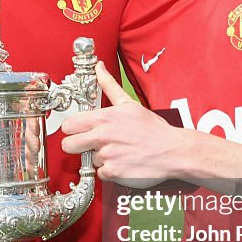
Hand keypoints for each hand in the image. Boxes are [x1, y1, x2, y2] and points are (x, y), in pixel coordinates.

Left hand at [61, 61, 181, 186]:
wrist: (173, 151)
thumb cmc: (152, 129)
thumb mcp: (129, 104)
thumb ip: (109, 85)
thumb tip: (99, 68)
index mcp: (104, 118)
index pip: (68, 125)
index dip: (71, 129)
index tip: (78, 131)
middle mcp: (103, 136)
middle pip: (68, 145)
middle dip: (77, 146)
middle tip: (90, 145)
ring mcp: (107, 155)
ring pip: (89, 160)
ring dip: (100, 158)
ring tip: (118, 151)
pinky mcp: (113, 172)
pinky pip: (100, 174)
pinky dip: (110, 171)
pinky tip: (122, 163)